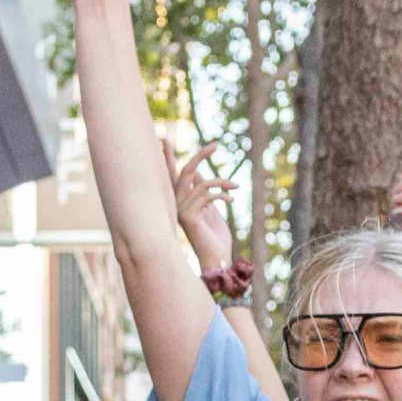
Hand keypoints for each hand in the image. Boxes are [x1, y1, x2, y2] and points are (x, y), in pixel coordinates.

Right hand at [166, 136, 238, 268]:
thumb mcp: (210, 210)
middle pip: (184, 172)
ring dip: (222, 181)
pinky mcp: (189, 216)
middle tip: (215, 145)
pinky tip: (231, 198)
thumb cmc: (215, 239)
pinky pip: (207, 194)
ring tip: (236, 185)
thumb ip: (202, 192)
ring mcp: (181, 211)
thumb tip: (199, 174)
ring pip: (201, 182)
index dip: (168, 158)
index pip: (171, 176)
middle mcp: (176, 205)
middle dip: (199, 156)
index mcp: (180, 202)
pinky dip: (222, 193)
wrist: (217, 260)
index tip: (165, 140)